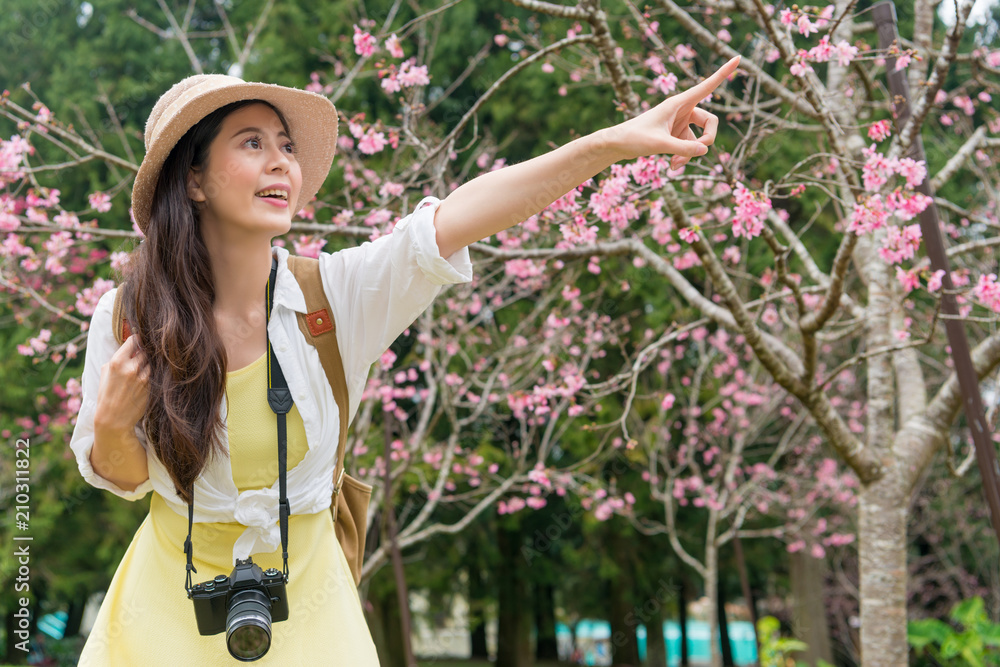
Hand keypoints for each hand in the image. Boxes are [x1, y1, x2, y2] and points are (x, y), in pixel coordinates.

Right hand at [95, 334, 150, 433]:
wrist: (113, 419)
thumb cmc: (106, 395)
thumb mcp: (106, 373)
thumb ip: (117, 359)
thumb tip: (128, 348)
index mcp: (117, 362)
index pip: (133, 341)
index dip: (137, 339)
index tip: (139, 338)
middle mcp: (132, 368)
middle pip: (145, 351)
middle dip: (142, 352)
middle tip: (139, 355)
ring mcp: (143, 377)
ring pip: (150, 363)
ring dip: (146, 364)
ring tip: (138, 371)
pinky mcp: (150, 386)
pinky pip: (152, 375)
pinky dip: (148, 375)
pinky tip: (141, 381)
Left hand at [605, 55, 740, 168]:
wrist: (617, 145)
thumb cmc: (634, 138)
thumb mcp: (659, 144)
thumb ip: (682, 149)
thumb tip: (705, 151)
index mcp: (678, 103)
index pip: (706, 86)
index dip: (723, 73)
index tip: (738, 57)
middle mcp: (682, 110)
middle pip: (710, 122)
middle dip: (707, 139)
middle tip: (698, 152)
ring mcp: (680, 123)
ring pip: (700, 139)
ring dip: (691, 154)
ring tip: (674, 166)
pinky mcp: (676, 135)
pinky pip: (689, 147)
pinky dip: (684, 157)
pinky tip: (672, 166)